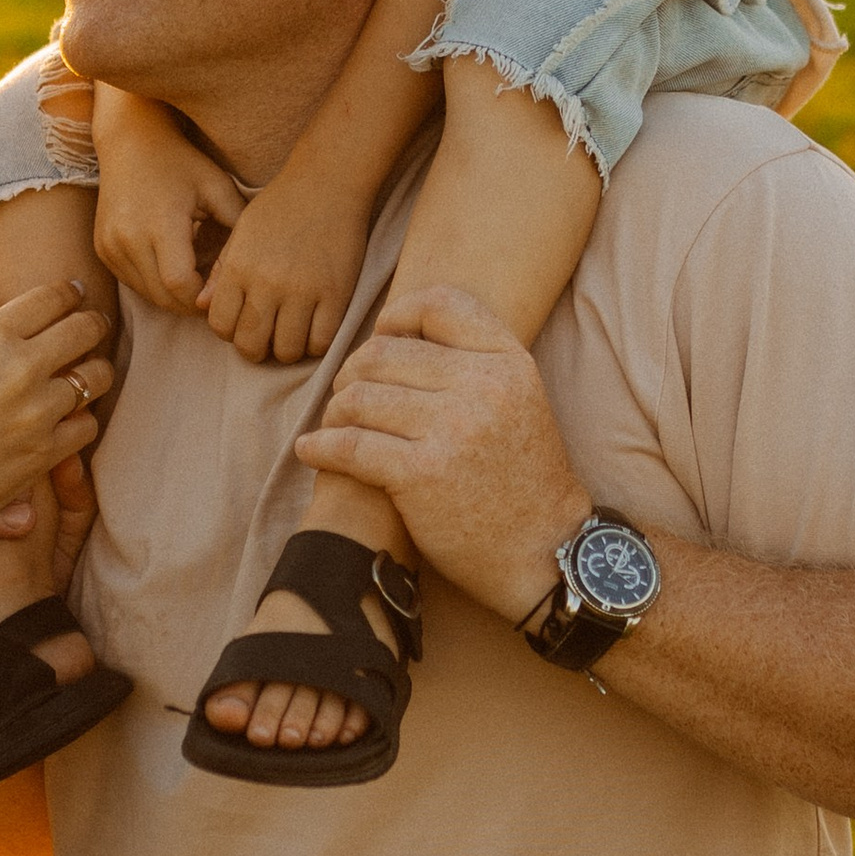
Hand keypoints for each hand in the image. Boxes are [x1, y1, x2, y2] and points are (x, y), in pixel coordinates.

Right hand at [0, 285, 110, 590]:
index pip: (52, 298)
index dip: (69, 292)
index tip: (76, 295)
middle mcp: (19, 368)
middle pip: (85, 330)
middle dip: (92, 325)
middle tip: (93, 328)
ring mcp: (37, 412)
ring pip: (96, 377)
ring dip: (93, 373)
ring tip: (86, 375)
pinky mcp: (45, 454)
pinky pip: (87, 426)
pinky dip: (81, 421)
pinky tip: (68, 420)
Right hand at [91, 91, 245, 312]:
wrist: (131, 141)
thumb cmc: (182, 162)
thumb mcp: (218, 188)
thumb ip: (236, 230)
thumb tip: (241, 276)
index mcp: (159, 224)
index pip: (180, 285)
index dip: (204, 296)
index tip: (222, 289)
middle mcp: (127, 239)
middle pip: (163, 297)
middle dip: (191, 302)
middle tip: (214, 293)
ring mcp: (109, 246)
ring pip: (146, 294)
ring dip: (173, 296)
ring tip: (195, 278)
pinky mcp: (102, 249)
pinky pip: (132, 282)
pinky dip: (154, 284)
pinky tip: (171, 267)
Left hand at [199, 158, 375, 364]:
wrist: (328, 183)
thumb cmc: (281, 206)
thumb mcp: (242, 233)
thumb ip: (221, 272)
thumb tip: (203, 307)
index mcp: (239, 267)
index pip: (221, 325)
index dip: (230, 332)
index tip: (242, 323)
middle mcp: (267, 283)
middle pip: (251, 345)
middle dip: (256, 348)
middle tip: (267, 336)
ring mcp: (303, 291)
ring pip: (286, 351)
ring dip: (286, 349)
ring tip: (291, 332)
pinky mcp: (336, 294)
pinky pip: (321, 342)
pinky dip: (315, 344)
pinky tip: (313, 328)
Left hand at [293, 285, 588, 614]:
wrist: (542, 551)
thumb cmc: (523, 478)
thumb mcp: (522, 400)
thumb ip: (476, 361)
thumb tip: (399, 330)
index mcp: (508, 362)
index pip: (440, 304)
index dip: (399, 314)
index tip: (382, 336)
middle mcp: (482, 387)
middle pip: (384, 352)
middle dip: (354, 372)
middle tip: (348, 396)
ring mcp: (452, 429)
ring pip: (359, 395)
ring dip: (335, 410)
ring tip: (334, 425)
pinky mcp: (421, 473)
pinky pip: (349, 444)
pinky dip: (321, 446)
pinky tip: (312, 450)